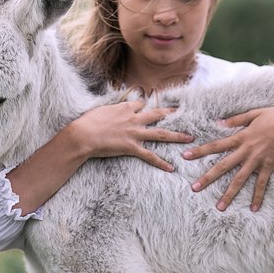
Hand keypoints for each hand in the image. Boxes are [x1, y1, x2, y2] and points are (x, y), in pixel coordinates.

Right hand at [71, 100, 192, 170]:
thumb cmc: (87, 122)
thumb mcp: (100, 110)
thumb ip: (111, 110)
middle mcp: (133, 118)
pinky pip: (150, 156)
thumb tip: (112, 111)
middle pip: (157, 114)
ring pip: (161, 134)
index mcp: (125, 107)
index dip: (146, 106)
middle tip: (182, 113)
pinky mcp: (132, 147)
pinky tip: (171, 168)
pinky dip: (161, 163)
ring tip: (190, 139)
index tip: (150, 107)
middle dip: (171, 113)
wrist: (83, 135)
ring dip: (177, 136)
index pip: (141, 104)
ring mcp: (135, 133)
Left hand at [183, 105, 273, 210]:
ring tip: (219, 207)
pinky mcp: (269, 166)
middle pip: (223, 166)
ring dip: (228, 194)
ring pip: (239, 179)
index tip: (185, 156)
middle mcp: (246, 150)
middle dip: (207, 178)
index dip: (199, 151)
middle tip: (194, 188)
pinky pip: (261, 184)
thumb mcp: (254, 113)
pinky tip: (253, 209)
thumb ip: (236, 119)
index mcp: (240, 137)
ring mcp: (257, 160)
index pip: (215, 145)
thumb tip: (219, 123)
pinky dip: (257, 197)